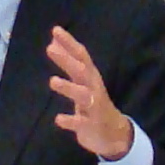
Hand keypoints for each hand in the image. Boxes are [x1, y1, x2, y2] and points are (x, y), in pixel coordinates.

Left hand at [45, 25, 133, 161]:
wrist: (114, 134)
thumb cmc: (93, 103)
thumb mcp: (83, 81)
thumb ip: (69, 62)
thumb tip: (53, 41)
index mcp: (90, 76)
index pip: (81, 56)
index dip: (69, 43)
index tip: (56, 30)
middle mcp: (93, 88)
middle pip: (81, 71)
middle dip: (66, 60)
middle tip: (49, 49)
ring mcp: (94, 107)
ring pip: (83, 95)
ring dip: (68, 88)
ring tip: (52, 81)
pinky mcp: (91, 126)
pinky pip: (81, 123)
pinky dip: (70, 121)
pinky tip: (58, 119)